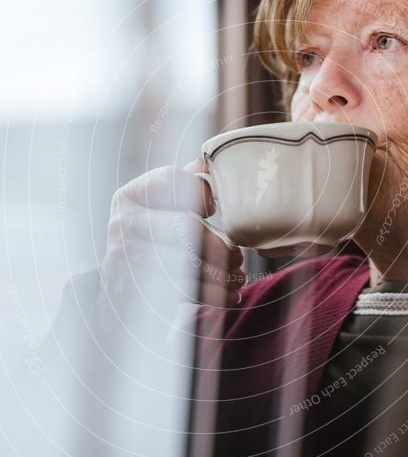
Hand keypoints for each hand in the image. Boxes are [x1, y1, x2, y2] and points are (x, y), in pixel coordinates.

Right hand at [98, 159, 245, 328]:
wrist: (121, 288)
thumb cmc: (151, 239)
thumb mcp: (161, 207)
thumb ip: (184, 183)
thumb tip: (208, 160)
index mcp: (133, 194)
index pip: (172, 180)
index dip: (201, 192)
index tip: (215, 208)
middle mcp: (123, 222)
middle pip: (183, 228)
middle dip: (219, 245)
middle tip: (238, 256)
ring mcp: (124, 258)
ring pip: (185, 266)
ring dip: (220, 276)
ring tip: (238, 278)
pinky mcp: (132, 291)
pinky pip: (180, 292)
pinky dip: (211, 296)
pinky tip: (230, 297)